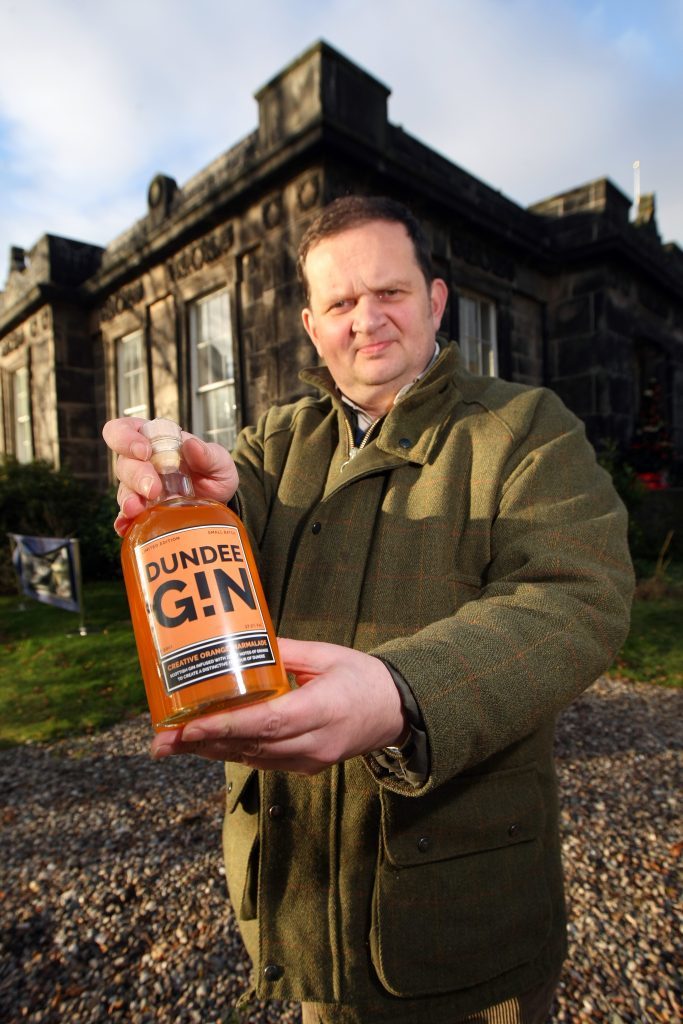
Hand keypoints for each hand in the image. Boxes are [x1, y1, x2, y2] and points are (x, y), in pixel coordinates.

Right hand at [101, 417, 238, 535]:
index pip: (126, 429)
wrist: (219, 503)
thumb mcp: (220, 461)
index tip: (144, 451)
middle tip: (153, 489)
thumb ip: (208, 454)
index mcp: (156, 441)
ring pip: (123, 490)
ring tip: (138, 509)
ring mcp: (139, 488)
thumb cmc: (215, 474)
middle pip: (124, 463)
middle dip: (136, 475)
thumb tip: (191, 444)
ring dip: (129, 499)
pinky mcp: (142, 511)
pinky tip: (128, 525)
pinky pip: (126, 516)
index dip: (126, 438)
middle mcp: (143, 463)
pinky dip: (125, 521)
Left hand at [150, 639, 407, 773]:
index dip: (224, 727)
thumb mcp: (326, 654)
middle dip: (202, 744)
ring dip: (211, 751)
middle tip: (161, 741)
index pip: (267, 723)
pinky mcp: (307, 766)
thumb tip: (240, 641)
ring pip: (252, 758)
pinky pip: (263, 761)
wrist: (397, 711)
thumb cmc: (363, 676)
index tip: (188, 726)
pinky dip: (233, 751)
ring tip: (171, 744)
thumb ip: (285, 652)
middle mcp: (315, 742)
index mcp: (323, 709)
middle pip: (251, 746)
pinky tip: (206, 744)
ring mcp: (311, 759)